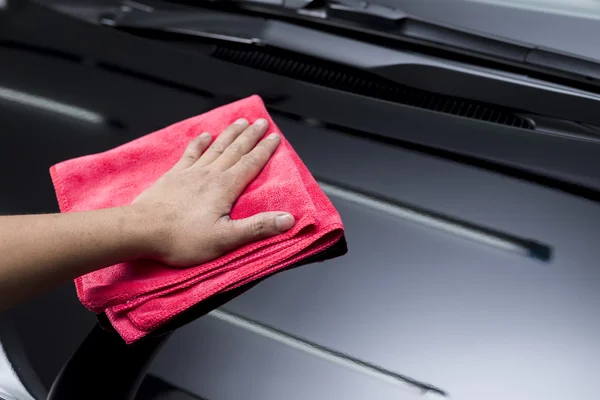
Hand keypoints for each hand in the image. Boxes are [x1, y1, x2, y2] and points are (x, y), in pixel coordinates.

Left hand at [131, 118, 294, 266]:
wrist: (142, 230)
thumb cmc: (183, 238)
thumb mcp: (226, 238)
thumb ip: (258, 227)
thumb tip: (288, 219)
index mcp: (225, 187)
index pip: (251, 163)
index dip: (265, 150)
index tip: (275, 137)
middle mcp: (210, 174)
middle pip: (235, 150)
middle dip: (251, 135)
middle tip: (262, 122)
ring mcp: (190, 173)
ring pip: (216, 147)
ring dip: (230, 134)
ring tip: (240, 122)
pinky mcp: (173, 176)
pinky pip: (190, 154)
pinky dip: (199, 143)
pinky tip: (205, 135)